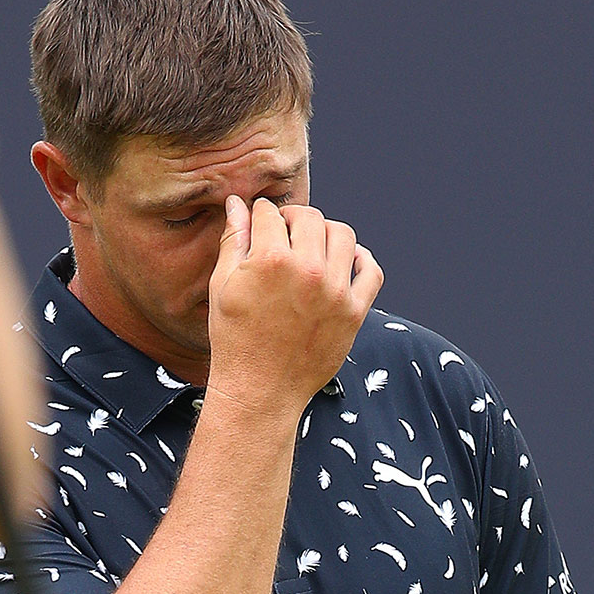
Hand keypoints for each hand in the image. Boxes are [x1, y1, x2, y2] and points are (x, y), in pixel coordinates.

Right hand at [206, 196, 382, 414]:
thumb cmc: (234, 337)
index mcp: (270, 260)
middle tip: (284, 230)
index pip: (270, 214)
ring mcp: (335, 291)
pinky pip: (371, 270)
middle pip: (310, 218)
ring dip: (325, 231)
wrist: (260, 388)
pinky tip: (343, 261)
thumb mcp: (223, 285)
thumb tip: (237, 204)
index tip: (260, 221)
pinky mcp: (354, 311)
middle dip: (293, 217)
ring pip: (343, 235)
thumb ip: (234, 240)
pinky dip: (360, 258)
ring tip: (311, 244)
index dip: (261, 214)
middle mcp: (307, 270)